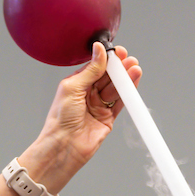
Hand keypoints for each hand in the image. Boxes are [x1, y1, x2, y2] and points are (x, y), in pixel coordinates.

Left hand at [19, 42, 141, 188]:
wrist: (63, 146)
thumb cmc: (60, 119)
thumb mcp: (73, 87)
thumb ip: (90, 70)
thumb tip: (99, 50)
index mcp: (77, 83)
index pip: (96, 66)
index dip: (107, 59)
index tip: (117, 52)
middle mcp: (88, 93)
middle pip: (108, 76)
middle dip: (119, 67)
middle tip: (129, 60)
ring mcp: (99, 105)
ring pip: (116, 88)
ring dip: (126, 78)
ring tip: (134, 69)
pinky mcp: (108, 118)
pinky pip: (121, 102)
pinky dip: (128, 93)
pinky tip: (133, 82)